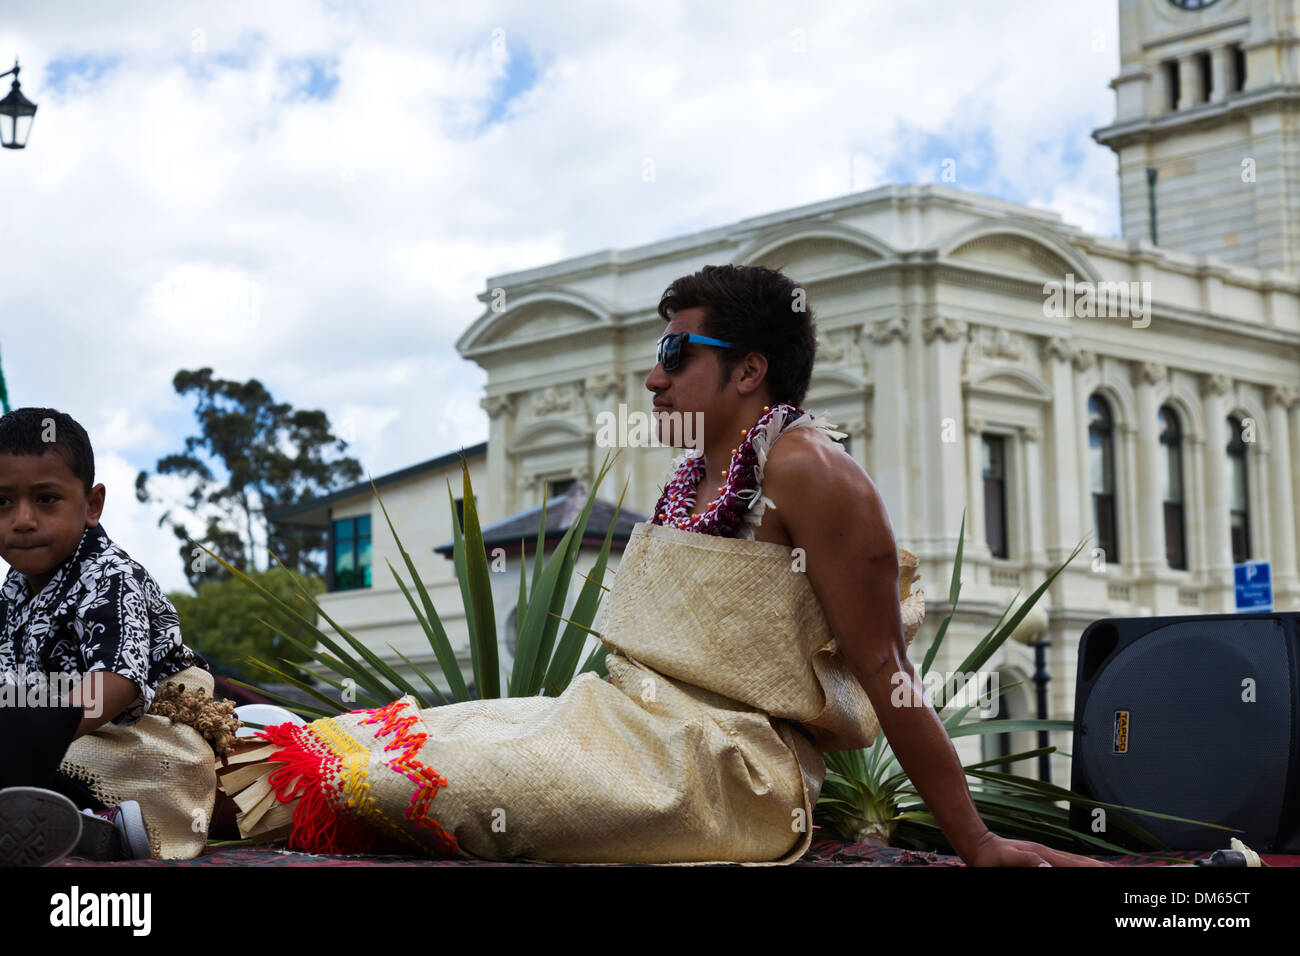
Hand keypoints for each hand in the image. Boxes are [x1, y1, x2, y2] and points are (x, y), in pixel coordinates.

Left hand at [963, 831, 1113, 866]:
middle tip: (1121, 871)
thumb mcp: (1006, 858)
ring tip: (1109, 868)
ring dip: (1094, 865)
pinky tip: (1085, 865)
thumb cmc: (989, 856)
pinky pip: (1068, 861)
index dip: (1094, 868)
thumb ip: (1027, 861)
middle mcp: (1050, 854)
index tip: (1111, 871)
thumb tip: (1048, 867)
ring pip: (1077, 860)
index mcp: (1045, 855)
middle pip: (1082, 861)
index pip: (1076, 864)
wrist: (979, 844)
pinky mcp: (1042, 856)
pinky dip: (1082, 863)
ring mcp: (1047, 854)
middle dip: (1102, 867)